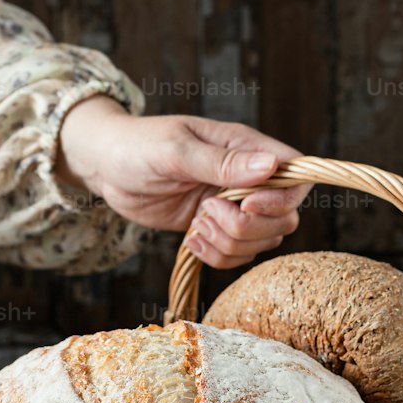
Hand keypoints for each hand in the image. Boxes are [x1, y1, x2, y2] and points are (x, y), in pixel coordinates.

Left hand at [55, 96, 310, 269]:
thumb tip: (271, 165)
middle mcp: (247, 178)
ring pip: (262, 241)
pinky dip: (216, 256)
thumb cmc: (139, 146)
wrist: (107, 166)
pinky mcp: (215, 228)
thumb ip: (222, 162)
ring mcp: (232, 206)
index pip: (295, 176)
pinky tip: (190, 240)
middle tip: (205, 212)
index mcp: (245, 148)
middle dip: (246, 227)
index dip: (280, 199)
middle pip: (283, 217)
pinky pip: (237, 255)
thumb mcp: (175, 151)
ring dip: (228, 243)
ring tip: (195, 224)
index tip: (243, 206)